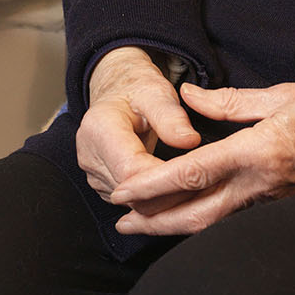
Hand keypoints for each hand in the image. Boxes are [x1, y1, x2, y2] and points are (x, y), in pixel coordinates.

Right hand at [76, 47, 200, 202]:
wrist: (119, 92)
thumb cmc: (137, 90)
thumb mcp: (156, 92)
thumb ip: (171, 116)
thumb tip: (189, 140)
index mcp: (99, 129)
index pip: (131, 170)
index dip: (165, 178)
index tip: (196, 173)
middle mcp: (90, 157)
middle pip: (131, 193)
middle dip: (169, 192)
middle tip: (204, 183)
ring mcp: (94, 175)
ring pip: (133, 204)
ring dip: (164, 200)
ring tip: (194, 186)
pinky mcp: (104, 186)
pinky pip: (132, 203)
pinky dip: (156, 200)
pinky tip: (177, 189)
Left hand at [109, 80, 294, 235]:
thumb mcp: (279, 94)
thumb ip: (229, 101)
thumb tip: (187, 95)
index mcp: (258, 150)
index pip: (195, 174)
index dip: (154, 186)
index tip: (124, 192)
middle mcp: (261, 182)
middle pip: (197, 213)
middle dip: (155, 220)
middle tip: (121, 220)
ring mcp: (271, 197)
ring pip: (212, 222)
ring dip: (173, 225)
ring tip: (141, 224)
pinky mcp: (278, 202)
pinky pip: (232, 217)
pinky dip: (201, 220)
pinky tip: (182, 216)